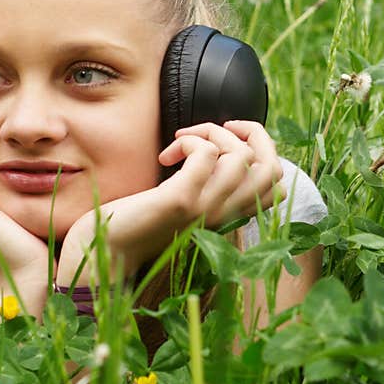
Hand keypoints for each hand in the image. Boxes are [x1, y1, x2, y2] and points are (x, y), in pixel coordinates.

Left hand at [57, 120, 284, 283]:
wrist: (107, 252)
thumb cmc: (139, 223)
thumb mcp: (185, 203)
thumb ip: (207, 185)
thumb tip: (216, 150)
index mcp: (229, 217)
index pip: (276, 183)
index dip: (262, 149)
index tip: (227, 142)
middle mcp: (225, 216)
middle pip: (272, 166)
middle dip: (250, 132)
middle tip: (215, 130)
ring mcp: (206, 210)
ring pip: (242, 155)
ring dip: (212, 133)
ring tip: (181, 141)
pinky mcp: (181, 201)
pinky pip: (206, 153)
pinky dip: (188, 140)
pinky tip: (166, 156)